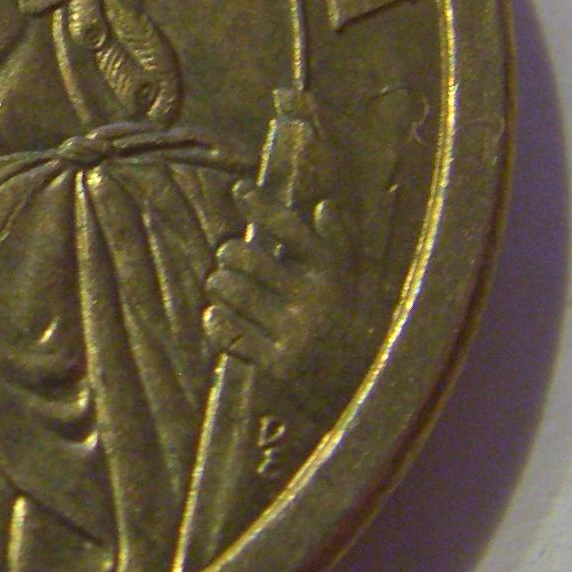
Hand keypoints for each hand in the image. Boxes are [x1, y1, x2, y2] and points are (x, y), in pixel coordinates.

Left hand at [203, 182, 351, 382]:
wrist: (356, 384)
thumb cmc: (339, 317)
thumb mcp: (345, 279)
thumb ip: (334, 241)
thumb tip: (325, 205)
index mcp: (331, 274)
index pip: (291, 230)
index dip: (263, 206)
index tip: (240, 188)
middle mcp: (316, 301)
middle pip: (244, 256)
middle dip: (229, 253)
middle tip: (228, 257)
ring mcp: (296, 333)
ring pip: (229, 291)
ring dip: (217, 285)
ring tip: (221, 284)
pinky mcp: (277, 364)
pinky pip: (225, 329)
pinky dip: (216, 319)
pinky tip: (221, 316)